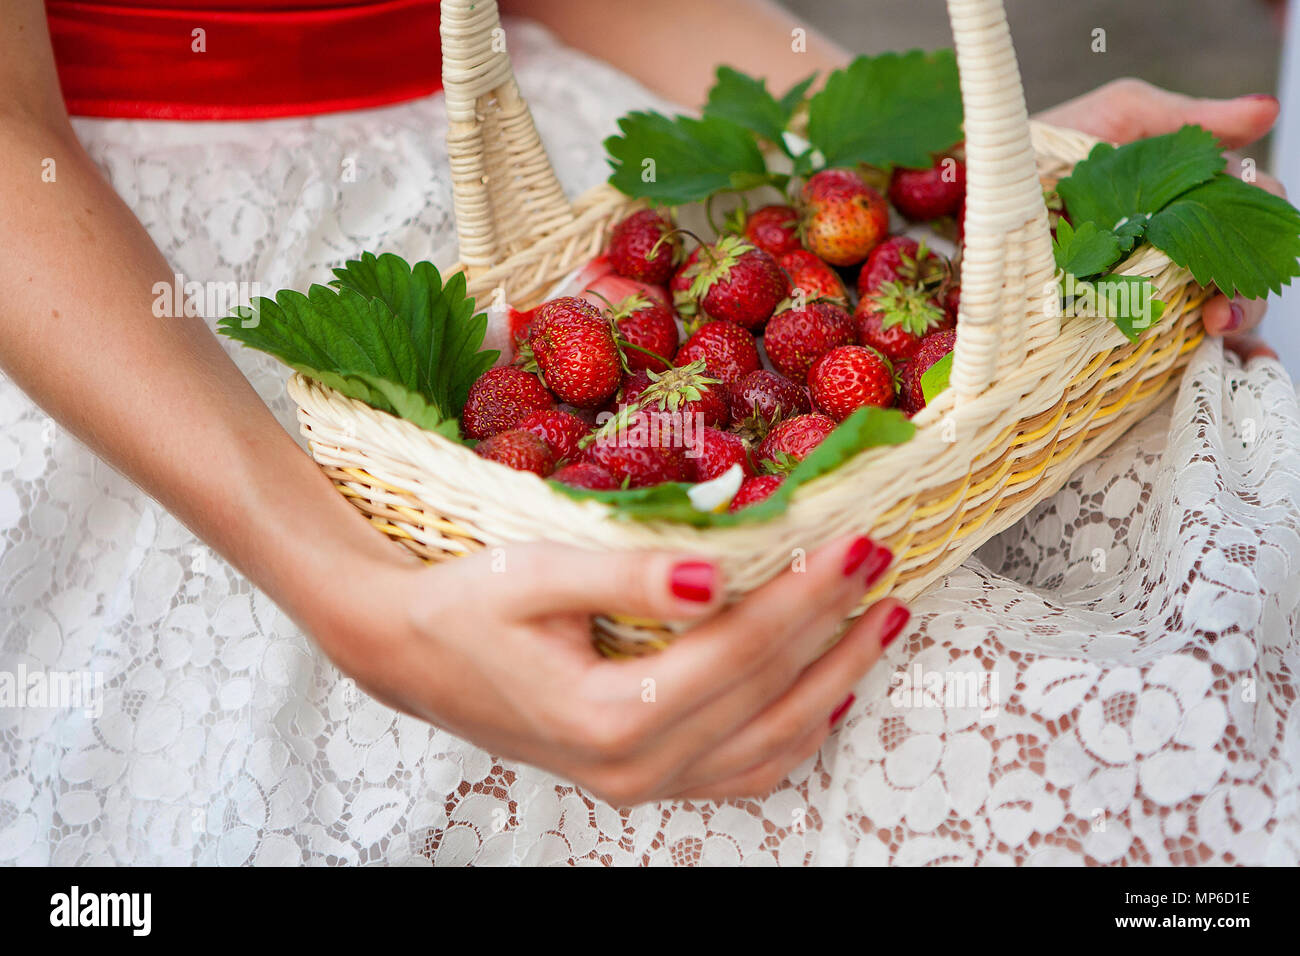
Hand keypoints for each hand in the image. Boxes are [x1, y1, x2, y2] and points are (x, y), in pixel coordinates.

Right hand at [312, 534, 907, 804]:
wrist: (409, 655)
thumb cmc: (462, 608)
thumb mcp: (534, 577)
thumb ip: (626, 578)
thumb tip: (716, 576)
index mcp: (608, 717)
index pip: (739, 650)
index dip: (807, 594)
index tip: (857, 541)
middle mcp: (633, 768)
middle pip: (768, 696)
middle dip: (836, 626)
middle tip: (884, 563)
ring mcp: (641, 783)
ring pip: (770, 745)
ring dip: (834, 682)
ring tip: (881, 623)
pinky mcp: (642, 777)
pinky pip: (742, 771)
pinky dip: (795, 732)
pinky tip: (826, 693)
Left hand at [1036, 78, 1283, 361]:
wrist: (981, 195)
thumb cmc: (1046, 153)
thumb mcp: (1114, 119)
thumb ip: (1186, 118)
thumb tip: (1267, 113)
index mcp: (1187, 198)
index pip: (1253, 211)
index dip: (1264, 224)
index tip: (1251, 241)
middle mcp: (1178, 245)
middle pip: (1244, 268)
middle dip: (1248, 289)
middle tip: (1222, 307)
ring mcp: (1152, 289)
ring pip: (1224, 308)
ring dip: (1239, 322)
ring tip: (1215, 326)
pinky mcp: (1123, 324)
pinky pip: (1182, 350)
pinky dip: (1221, 358)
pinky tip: (1232, 362)